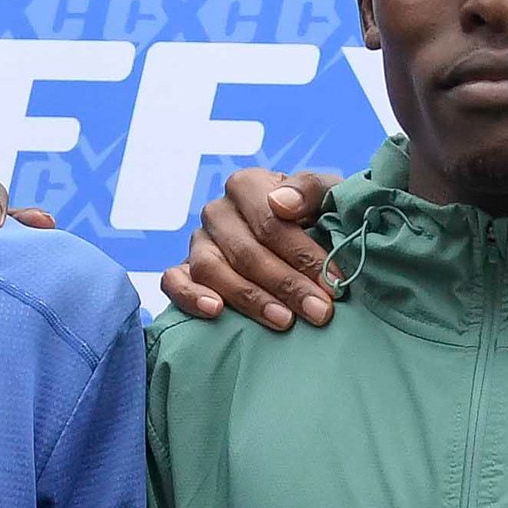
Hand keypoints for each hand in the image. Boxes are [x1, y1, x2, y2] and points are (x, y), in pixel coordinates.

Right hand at [163, 169, 341, 330]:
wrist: (300, 243)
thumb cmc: (315, 219)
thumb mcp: (326, 197)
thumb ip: (312, 189)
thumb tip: (281, 203)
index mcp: (247, 186)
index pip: (270, 222)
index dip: (304, 255)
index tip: (334, 283)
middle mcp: (217, 211)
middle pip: (246, 251)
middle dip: (287, 285)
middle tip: (319, 312)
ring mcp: (198, 242)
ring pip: (211, 269)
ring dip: (249, 297)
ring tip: (283, 321)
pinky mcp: (183, 270)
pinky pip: (173, 281)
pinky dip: (191, 296)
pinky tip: (216, 311)